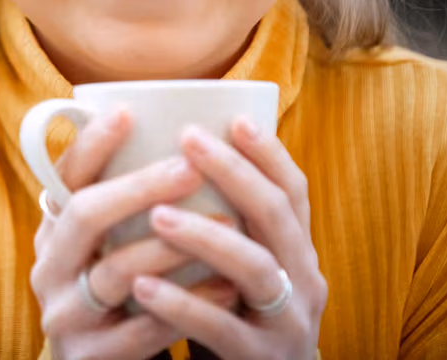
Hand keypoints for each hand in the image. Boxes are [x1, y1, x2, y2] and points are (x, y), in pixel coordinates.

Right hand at [30, 109, 241, 359]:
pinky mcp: (88, 358)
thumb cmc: (120, 294)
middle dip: (140, 186)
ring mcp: (64, 315)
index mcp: (52, 232)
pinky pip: (141, 330)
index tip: (126, 112)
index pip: (63, 178)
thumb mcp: (106, 246)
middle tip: (190, 167)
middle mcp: (48, 268)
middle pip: (85, 215)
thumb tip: (171, 129)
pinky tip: (225, 288)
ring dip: (173, 247)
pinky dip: (186, 305)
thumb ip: (125, 203)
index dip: (90, 144)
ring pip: (115, 273)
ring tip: (225, 226)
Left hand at [130, 118, 327, 359]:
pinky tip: (142, 286)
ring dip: (205, 236)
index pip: (293, 192)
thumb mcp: (237, 271)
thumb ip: (223, 225)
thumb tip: (170, 155)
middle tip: (188, 140)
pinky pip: (221, 328)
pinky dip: (181, 304)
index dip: (268, 153)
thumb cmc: (232, 321)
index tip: (234, 118)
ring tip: (157, 215)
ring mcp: (287, 324)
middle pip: (276, 216)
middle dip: (234, 172)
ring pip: (255, 268)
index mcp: (297, 254)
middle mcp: (304, 283)